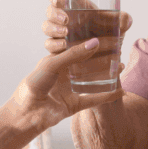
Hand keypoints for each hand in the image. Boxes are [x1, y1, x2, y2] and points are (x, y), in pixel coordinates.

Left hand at [8, 37, 124, 130]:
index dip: (90, 42)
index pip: (77, 48)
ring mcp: (71, 89)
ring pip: (93, 80)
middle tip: (118, 50)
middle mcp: (65, 74)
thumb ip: (73, 54)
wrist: (26, 113)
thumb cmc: (34, 84)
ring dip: (107, 74)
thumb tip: (95, 43)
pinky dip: (107, 95)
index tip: (105, 35)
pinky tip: (119, 91)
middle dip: (103, 57)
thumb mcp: (52, 64)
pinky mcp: (75, 104)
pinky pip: (94, 99)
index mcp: (57, 60)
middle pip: (88, 63)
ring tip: (121, 67)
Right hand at [42, 0, 133, 54]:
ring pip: (47, 27)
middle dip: (55, 14)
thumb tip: (126, 20)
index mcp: (74, 8)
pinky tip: (63, 45)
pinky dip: (55, 44)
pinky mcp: (57, 48)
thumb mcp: (115, 26)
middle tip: (66, 20)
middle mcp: (63, 19)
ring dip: (53, 28)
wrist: (105, 57)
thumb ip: (121, 20)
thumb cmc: (107, 35)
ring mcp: (58, 33)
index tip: (59, 0)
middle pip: (50, 11)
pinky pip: (49, 45)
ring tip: (65, 33)